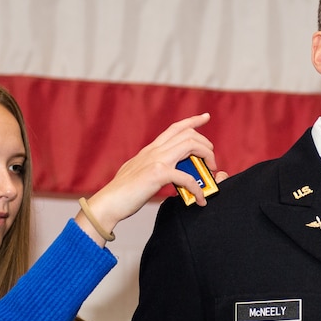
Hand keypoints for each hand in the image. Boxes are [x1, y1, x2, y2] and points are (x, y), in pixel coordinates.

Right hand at [83, 113, 220, 242]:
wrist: (107, 203)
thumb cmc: (122, 194)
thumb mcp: (138, 173)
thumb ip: (151, 168)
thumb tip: (163, 172)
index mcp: (150, 150)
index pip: (175, 128)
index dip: (192, 121)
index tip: (206, 117)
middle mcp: (154, 151)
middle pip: (188, 134)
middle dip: (206, 145)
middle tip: (212, 162)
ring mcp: (156, 160)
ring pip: (191, 146)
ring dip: (207, 159)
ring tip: (211, 175)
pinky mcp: (158, 174)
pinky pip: (187, 177)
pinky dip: (198, 189)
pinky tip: (200, 199)